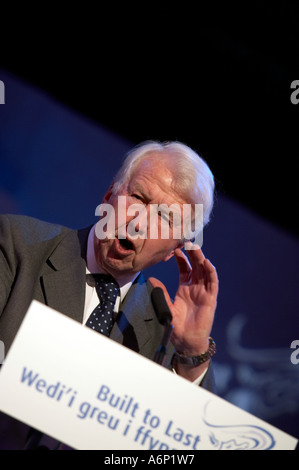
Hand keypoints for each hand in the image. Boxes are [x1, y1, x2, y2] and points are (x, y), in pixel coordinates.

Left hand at [149, 245, 218, 376]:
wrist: (187, 341)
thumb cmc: (177, 325)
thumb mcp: (166, 306)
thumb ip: (160, 292)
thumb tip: (151, 279)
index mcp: (185, 287)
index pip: (184, 268)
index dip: (181, 257)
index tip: (175, 247)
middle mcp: (195, 287)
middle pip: (195, 265)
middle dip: (192, 253)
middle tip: (186, 241)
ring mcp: (204, 292)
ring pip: (204, 271)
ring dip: (201, 259)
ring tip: (195, 248)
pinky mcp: (210, 299)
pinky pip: (212, 283)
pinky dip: (211, 272)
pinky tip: (207, 263)